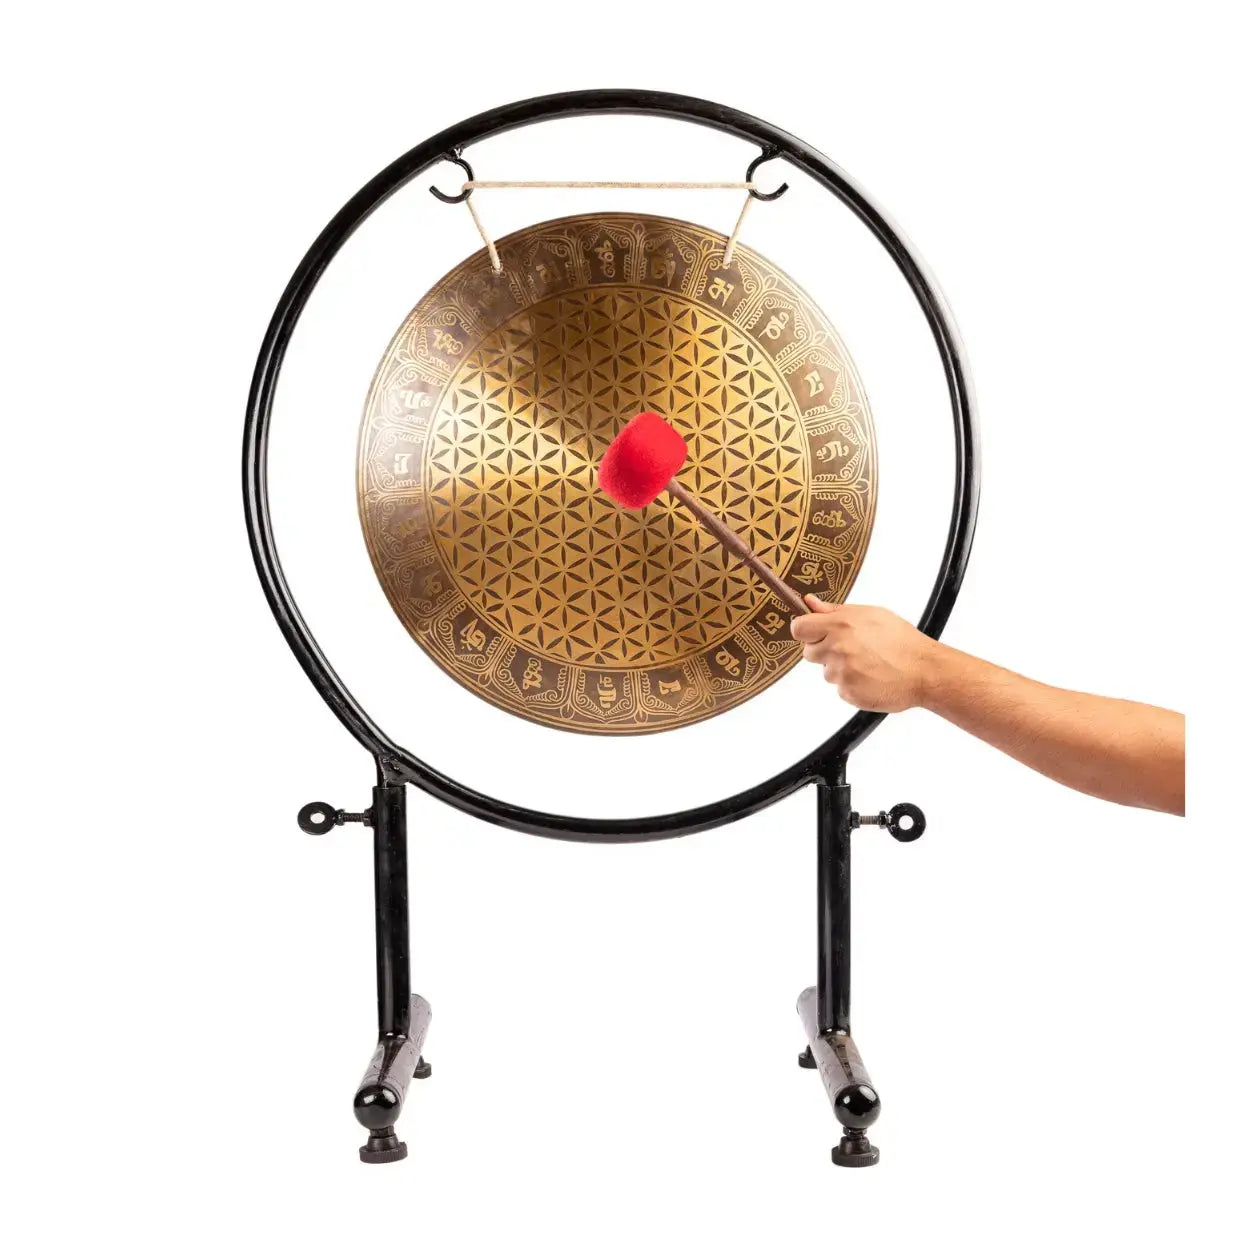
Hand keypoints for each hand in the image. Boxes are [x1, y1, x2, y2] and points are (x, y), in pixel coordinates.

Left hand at [790, 597, 938, 712]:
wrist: (924, 671)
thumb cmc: (902, 641)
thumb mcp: (871, 614)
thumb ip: (835, 610)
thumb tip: (810, 603)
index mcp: (840, 626)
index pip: (799, 628)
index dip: (806, 630)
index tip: (814, 633)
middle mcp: (837, 649)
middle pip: (808, 652)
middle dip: (823, 651)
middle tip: (849, 649)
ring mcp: (842, 673)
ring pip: (826, 672)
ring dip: (840, 669)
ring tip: (867, 663)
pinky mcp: (848, 693)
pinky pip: (840, 689)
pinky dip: (852, 685)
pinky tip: (871, 677)